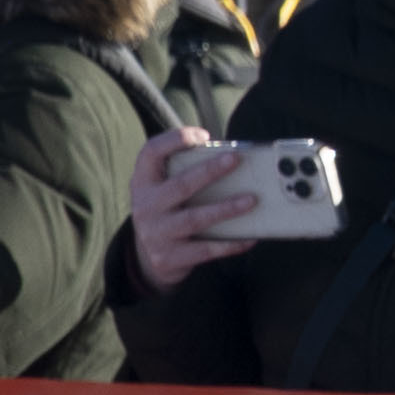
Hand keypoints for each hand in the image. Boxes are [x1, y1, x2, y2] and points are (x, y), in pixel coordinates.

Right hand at [125, 128, 262, 291]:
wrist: (148, 256)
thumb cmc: (169, 210)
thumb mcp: (164, 189)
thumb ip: (185, 171)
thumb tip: (232, 160)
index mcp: (143, 182)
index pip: (151, 153)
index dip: (174, 140)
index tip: (203, 136)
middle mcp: (145, 206)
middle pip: (180, 186)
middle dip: (209, 171)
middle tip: (236, 159)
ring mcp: (155, 234)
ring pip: (195, 219)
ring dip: (225, 208)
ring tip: (251, 200)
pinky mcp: (169, 258)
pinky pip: (205, 249)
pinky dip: (230, 243)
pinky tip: (251, 237)